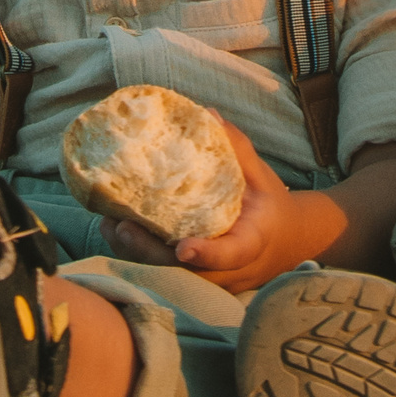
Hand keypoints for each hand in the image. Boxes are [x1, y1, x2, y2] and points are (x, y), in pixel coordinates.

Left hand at [104, 120, 312, 291]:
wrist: (286, 242)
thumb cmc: (270, 207)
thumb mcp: (262, 177)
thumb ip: (237, 149)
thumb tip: (207, 114)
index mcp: (253, 242)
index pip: (232, 254)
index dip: (207, 254)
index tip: (183, 247)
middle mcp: (231, 270)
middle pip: (187, 273)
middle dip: (151, 253)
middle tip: (121, 226)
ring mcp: (213, 281)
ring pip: (170, 278)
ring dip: (136, 256)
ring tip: (109, 227)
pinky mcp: (197, 281)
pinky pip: (165, 275)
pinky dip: (139, 257)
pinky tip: (115, 234)